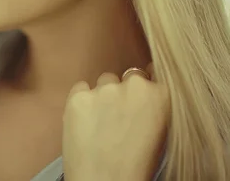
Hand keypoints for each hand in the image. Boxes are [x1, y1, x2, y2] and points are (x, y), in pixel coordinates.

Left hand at [62, 64, 169, 180]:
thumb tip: (146, 94)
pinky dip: (81, 100)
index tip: (138, 95)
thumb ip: (154, 106)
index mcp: (161, 96)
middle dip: (123, 91)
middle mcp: (134, 86)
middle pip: (127, 77)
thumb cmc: (135, 166)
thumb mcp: (160, 133)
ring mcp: (104, 89)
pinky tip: (85, 121)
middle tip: (118, 116)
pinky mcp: (78, 96)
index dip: (144, 85)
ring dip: (102, 95)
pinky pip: (80, 88)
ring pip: (104, 81)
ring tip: (101, 123)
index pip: (152, 72)